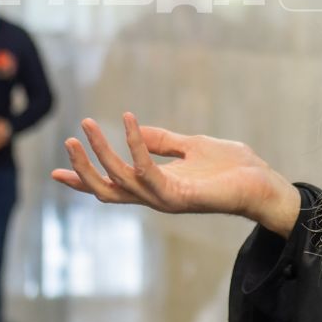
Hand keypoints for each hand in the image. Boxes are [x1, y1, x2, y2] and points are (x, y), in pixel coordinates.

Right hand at [53, 112, 300, 235]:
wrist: (264, 183)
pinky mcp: (181, 196)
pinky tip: (129, 122)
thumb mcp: (192, 146)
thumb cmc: (233, 168)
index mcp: (156, 186)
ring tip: (86, 127)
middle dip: (84, 168)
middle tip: (69, 140)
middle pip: (108, 189)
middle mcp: (156, 197)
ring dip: (101, 153)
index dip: (84, 179)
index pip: (113, 185)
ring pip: (121, 180)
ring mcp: (166, 199)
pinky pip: (148, 171)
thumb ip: (164, 141)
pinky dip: (136, 146)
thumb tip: (135, 129)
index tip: (56, 170)